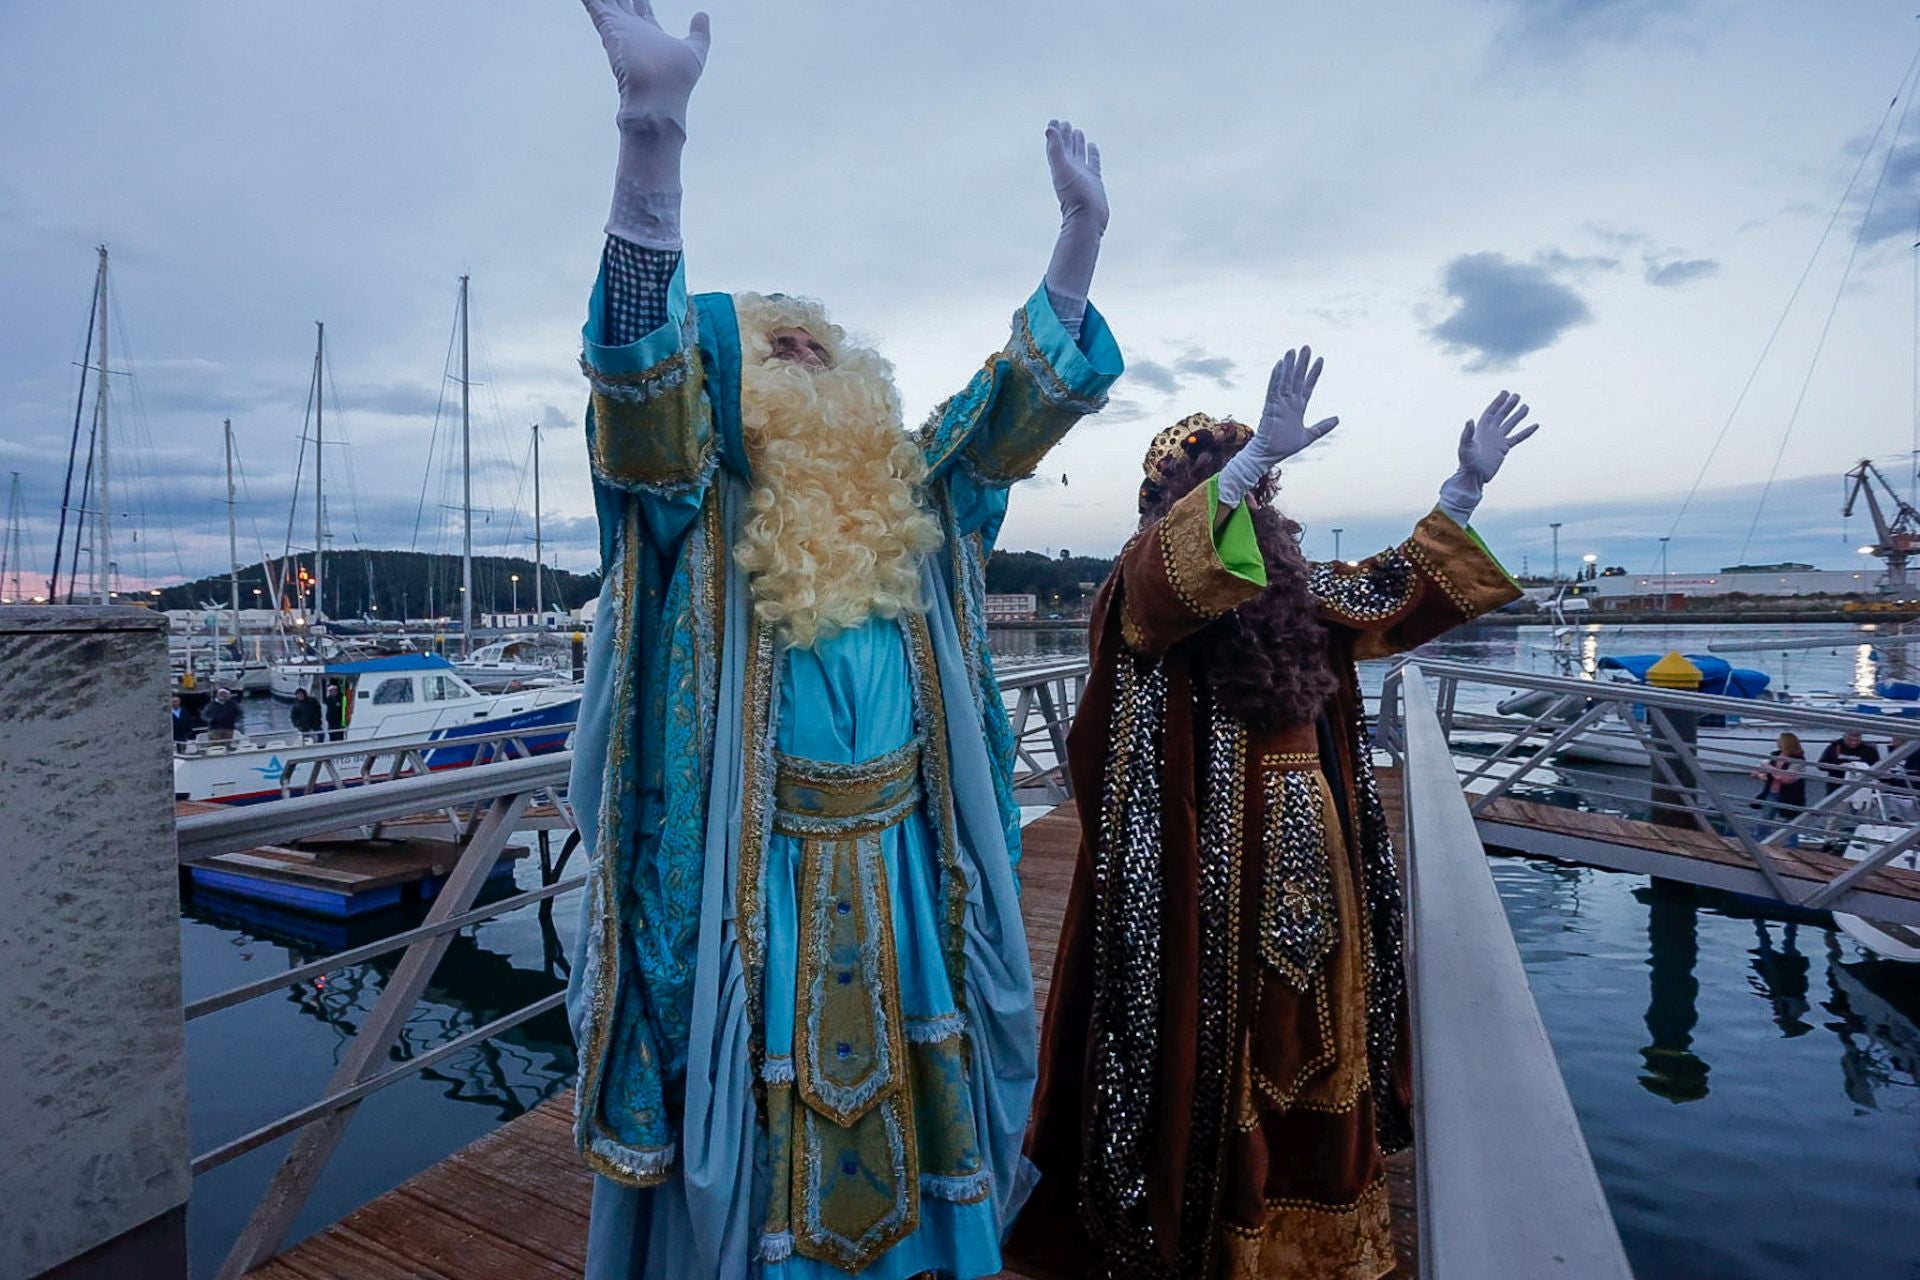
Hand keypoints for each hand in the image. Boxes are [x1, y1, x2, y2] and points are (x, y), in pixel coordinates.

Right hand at [583, 0, 710, 138]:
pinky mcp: (609, 28)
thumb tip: (702, 15)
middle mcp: (632, 30)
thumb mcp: (695, 51)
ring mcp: (619, 29)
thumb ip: (698, 33)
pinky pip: (594, 4)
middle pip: (621, 2)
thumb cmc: (676, 81)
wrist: (658, 99)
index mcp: (650, 34)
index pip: (641, 8)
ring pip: (606, 0)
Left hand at [1046, 119, 1107, 233]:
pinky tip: (1092, 146)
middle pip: (1066, 148)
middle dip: (1065, 135)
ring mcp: (1083, 174)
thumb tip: (1049, 129)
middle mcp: (1071, 169)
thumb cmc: (1074, 196)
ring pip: (1079, 154)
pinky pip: (1092, 162)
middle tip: (1064, 123)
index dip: (1054, 134)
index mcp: (1061, 166)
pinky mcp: (1094, 180)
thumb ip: (1055, 149)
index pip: (1056, 145)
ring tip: (1077, 131)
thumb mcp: (1063, 169)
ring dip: (1077, 143)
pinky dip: (1091, 153)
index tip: (1054, 121)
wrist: (1088, 219)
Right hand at [1215, 345, 1339, 506]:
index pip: (1307, 385)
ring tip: (1293, 351)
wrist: (1268, 456)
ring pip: (1285, 381)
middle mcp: (1289, 402)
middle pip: (1296, 378)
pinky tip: (1280, 365)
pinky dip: (1276, 378)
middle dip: (1302, 363)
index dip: (1314, 373)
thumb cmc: (1284, 447)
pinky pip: (1273, 390)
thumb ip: (1323, 426)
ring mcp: (1279, 404)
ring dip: (1289, 366)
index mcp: (1298, 407)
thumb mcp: (1309, 436)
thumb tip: (1338, 418)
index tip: (1321, 359)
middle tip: (1307, 347)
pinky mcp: (1270, 408)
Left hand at [1437, 390, 1538, 521]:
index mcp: (1481, 429)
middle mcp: (1490, 432)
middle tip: (1517, 395)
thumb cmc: (1467, 462)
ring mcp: (1498, 440)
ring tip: (1526, 406)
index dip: (1498, 402)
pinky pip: (1517, 438)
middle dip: (1508, 405)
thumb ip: (1467, 434)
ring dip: (1517, 416)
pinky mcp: (1504, 449)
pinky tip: (1535, 425)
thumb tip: (1470, 420)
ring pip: (1510, 424)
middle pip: (1501, 415)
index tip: (1505, 392)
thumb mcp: (1465, 447)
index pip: (1491, 412)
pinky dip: (1526, 432)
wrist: (1474, 476)